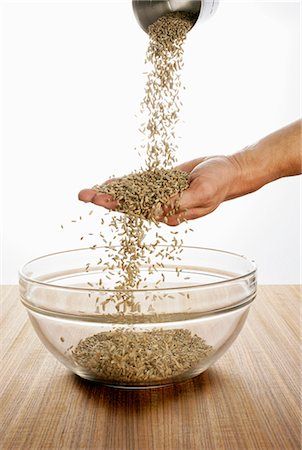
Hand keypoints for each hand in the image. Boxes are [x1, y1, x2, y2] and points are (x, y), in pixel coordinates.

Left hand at [78, 155, 239, 225]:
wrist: (229, 170)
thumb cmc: (219, 183)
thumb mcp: (202, 192)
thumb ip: (179, 202)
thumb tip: (156, 212)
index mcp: (171, 212)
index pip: (139, 210)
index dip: (118, 205)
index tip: (99, 200)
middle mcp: (162, 206)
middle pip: (129, 205)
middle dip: (106, 199)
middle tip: (83, 195)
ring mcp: (161, 194)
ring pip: (132, 195)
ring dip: (111, 192)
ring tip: (88, 191)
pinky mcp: (163, 183)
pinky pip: (141, 183)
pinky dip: (125, 183)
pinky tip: (110, 182)